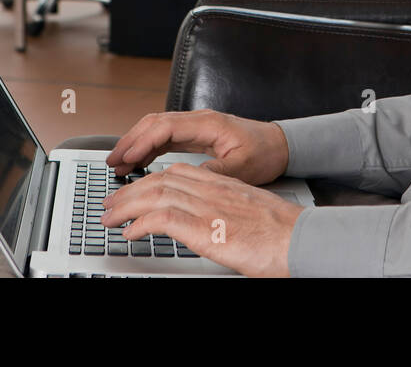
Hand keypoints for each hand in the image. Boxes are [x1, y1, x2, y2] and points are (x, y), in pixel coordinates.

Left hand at [101, 162, 302, 276]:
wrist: (300, 238)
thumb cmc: (282, 233)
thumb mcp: (251, 213)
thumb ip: (229, 212)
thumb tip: (216, 224)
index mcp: (224, 185)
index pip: (178, 172)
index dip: (150, 180)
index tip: (135, 190)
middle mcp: (213, 190)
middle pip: (161, 180)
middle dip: (130, 190)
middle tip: (110, 204)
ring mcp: (209, 207)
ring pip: (156, 194)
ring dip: (126, 206)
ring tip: (109, 218)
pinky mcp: (206, 228)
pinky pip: (164, 219)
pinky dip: (141, 224)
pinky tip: (130, 232)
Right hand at [106, 109, 289, 185]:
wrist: (280, 145)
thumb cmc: (265, 153)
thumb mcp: (243, 168)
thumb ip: (215, 172)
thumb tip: (190, 179)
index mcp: (208, 123)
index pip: (165, 127)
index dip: (142, 141)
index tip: (125, 158)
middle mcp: (199, 120)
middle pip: (154, 123)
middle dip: (130, 141)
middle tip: (111, 162)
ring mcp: (196, 125)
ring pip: (156, 128)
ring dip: (136, 143)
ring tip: (118, 164)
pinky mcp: (196, 134)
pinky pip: (165, 136)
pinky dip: (148, 147)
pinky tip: (138, 162)